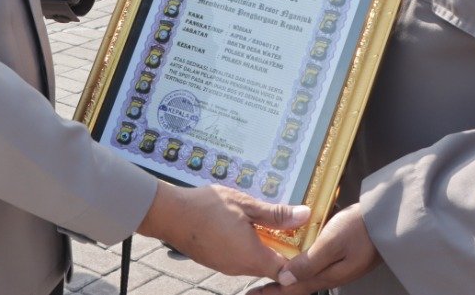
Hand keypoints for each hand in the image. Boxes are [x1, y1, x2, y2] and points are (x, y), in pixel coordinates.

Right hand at [138, 182, 307, 280]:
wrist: (170, 214)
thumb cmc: (207, 207)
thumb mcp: (246, 205)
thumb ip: (276, 214)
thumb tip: (304, 215)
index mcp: (252, 257)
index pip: (285, 271)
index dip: (296, 259)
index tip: (300, 241)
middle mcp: (240, 268)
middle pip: (270, 267)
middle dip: (280, 249)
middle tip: (285, 226)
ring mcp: (226, 267)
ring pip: (254, 262)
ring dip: (262, 246)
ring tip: (262, 223)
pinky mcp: (216, 262)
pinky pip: (239, 259)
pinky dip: (246, 246)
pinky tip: (241, 226)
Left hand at [248, 203, 381, 294]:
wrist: (387, 221)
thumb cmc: (358, 229)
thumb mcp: (331, 243)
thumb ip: (308, 262)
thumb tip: (284, 279)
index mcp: (326, 276)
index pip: (293, 288)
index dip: (273, 292)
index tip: (254, 294)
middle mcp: (330, 275)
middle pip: (299, 286)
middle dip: (278, 289)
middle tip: (258, 290)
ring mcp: (337, 268)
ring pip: (306, 278)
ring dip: (288, 280)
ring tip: (272, 278)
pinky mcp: (342, 258)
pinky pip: (314, 268)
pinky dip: (300, 269)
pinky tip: (295, 262)